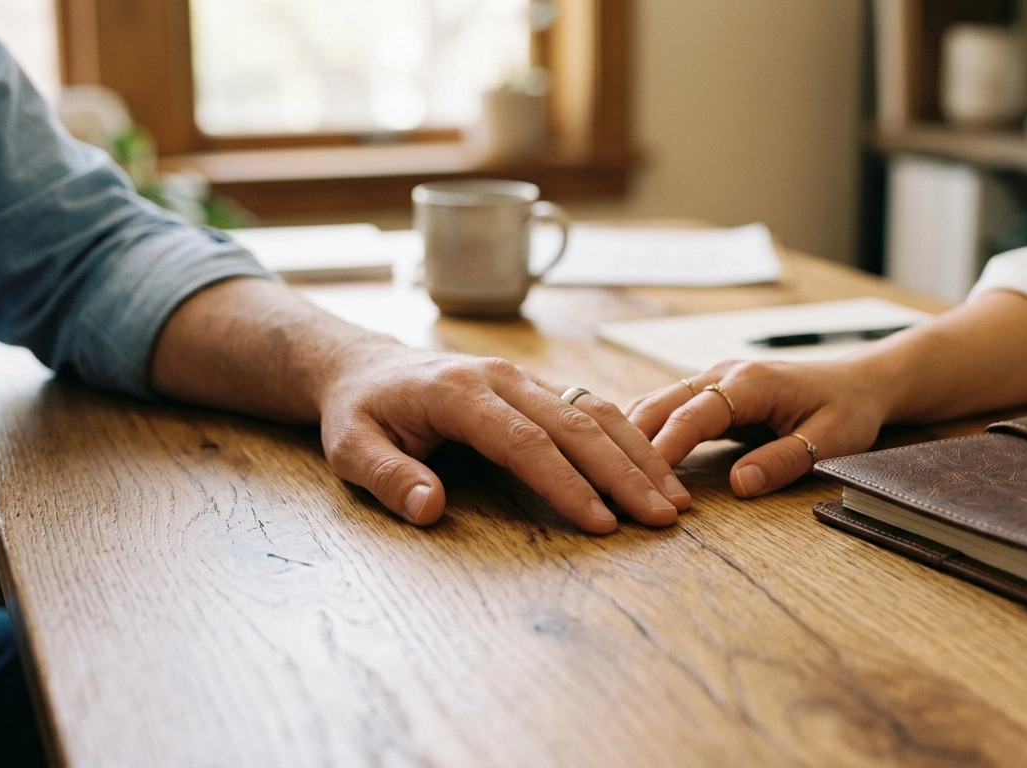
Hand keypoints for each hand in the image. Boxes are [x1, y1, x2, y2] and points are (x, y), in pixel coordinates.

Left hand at [317, 344, 690, 533]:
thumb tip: (429, 508)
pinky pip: (589, 407)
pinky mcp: (535, 386)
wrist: (364, 365)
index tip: (601, 522)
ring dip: (638, 454)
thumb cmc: (360, 412)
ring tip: (674, 497)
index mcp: (460, 392)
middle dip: (624, 473)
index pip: (525, 441)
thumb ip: (389, 477)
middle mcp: (501, 378)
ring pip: (594, 410)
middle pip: (575, 424)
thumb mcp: (352, 447)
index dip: (566, 484)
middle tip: (663, 516)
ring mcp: (523, 378)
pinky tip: (653, 469)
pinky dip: (627, 439)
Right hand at [625, 358, 890, 497]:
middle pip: (661, 404)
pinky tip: (617, 455)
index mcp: (751, 382)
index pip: (694, 415)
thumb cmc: (847, 409)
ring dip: (627, 435)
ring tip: (600, 472)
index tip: (640, 479)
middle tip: (604, 481)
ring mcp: (712, 379)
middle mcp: (723, 374)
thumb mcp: (829, 440)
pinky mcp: (708, 392)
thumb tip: (740, 485)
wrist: (858, 381)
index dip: (665, 448)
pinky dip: (639, 430)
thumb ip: (784, 460)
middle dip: (630, 442)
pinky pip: (664, 408)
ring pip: (654, 402)